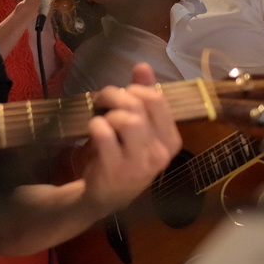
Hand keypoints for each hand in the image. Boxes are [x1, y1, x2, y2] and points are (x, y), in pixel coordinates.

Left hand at [78, 63, 180, 215]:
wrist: (104, 196)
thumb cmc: (123, 157)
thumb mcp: (138, 128)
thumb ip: (142, 97)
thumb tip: (143, 66)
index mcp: (171, 140)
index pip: (158, 99)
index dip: (135, 88)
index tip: (122, 94)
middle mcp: (160, 153)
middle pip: (140, 105)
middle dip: (116, 95)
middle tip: (102, 100)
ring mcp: (138, 164)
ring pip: (126, 119)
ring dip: (107, 112)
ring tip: (100, 118)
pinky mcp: (115, 170)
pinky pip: (104, 133)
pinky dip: (94, 125)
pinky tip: (92, 131)